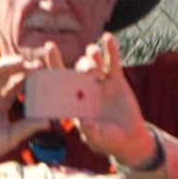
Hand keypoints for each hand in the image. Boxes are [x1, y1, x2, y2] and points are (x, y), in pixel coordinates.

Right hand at [0, 56, 42, 174]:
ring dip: (6, 64)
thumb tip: (49, 122)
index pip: (18, 84)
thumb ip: (28, 127)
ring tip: (21, 61)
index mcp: (3, 101)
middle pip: (8, 74)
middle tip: (38, 64)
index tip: (44, 72)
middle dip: (22, 67)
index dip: (30, 76)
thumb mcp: (12, 136)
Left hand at [61, 37, 159, 166]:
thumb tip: (84, 121)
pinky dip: (111, 50)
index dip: (53, 64)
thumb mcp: (97, 139)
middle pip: (78, 68)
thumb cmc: (107, 140)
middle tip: (90, 71)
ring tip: (96, 56)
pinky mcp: (116, 80)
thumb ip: (90, 131)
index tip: (49, 49)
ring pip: (93, 61)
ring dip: (92, 56)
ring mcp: (100, 82)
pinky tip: (108, 38)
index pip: (60, 80)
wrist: (128, 139)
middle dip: (82, 65)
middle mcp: (84, 88)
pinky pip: (112, 62)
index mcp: (74, 100)